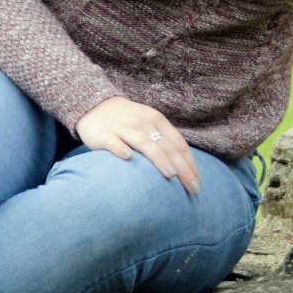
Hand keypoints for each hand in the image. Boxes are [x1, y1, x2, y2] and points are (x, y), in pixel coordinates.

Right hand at [75, 96, 200, 194]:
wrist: (95, 104)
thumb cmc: (128, 120)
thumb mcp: (149, 124)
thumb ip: (164, 141)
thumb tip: (183, 166)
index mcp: (157, 120)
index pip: (178, 143)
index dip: (190, 163)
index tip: (197, 182)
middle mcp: (144, 123)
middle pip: (167, 147)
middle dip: (182, 168)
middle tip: (192, 188)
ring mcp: (124, 128)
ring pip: (145, 143)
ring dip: (159, 158)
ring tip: (171, 174)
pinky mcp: (105, 134)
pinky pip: (114, 142)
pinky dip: (120, 148)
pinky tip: (128, 157)